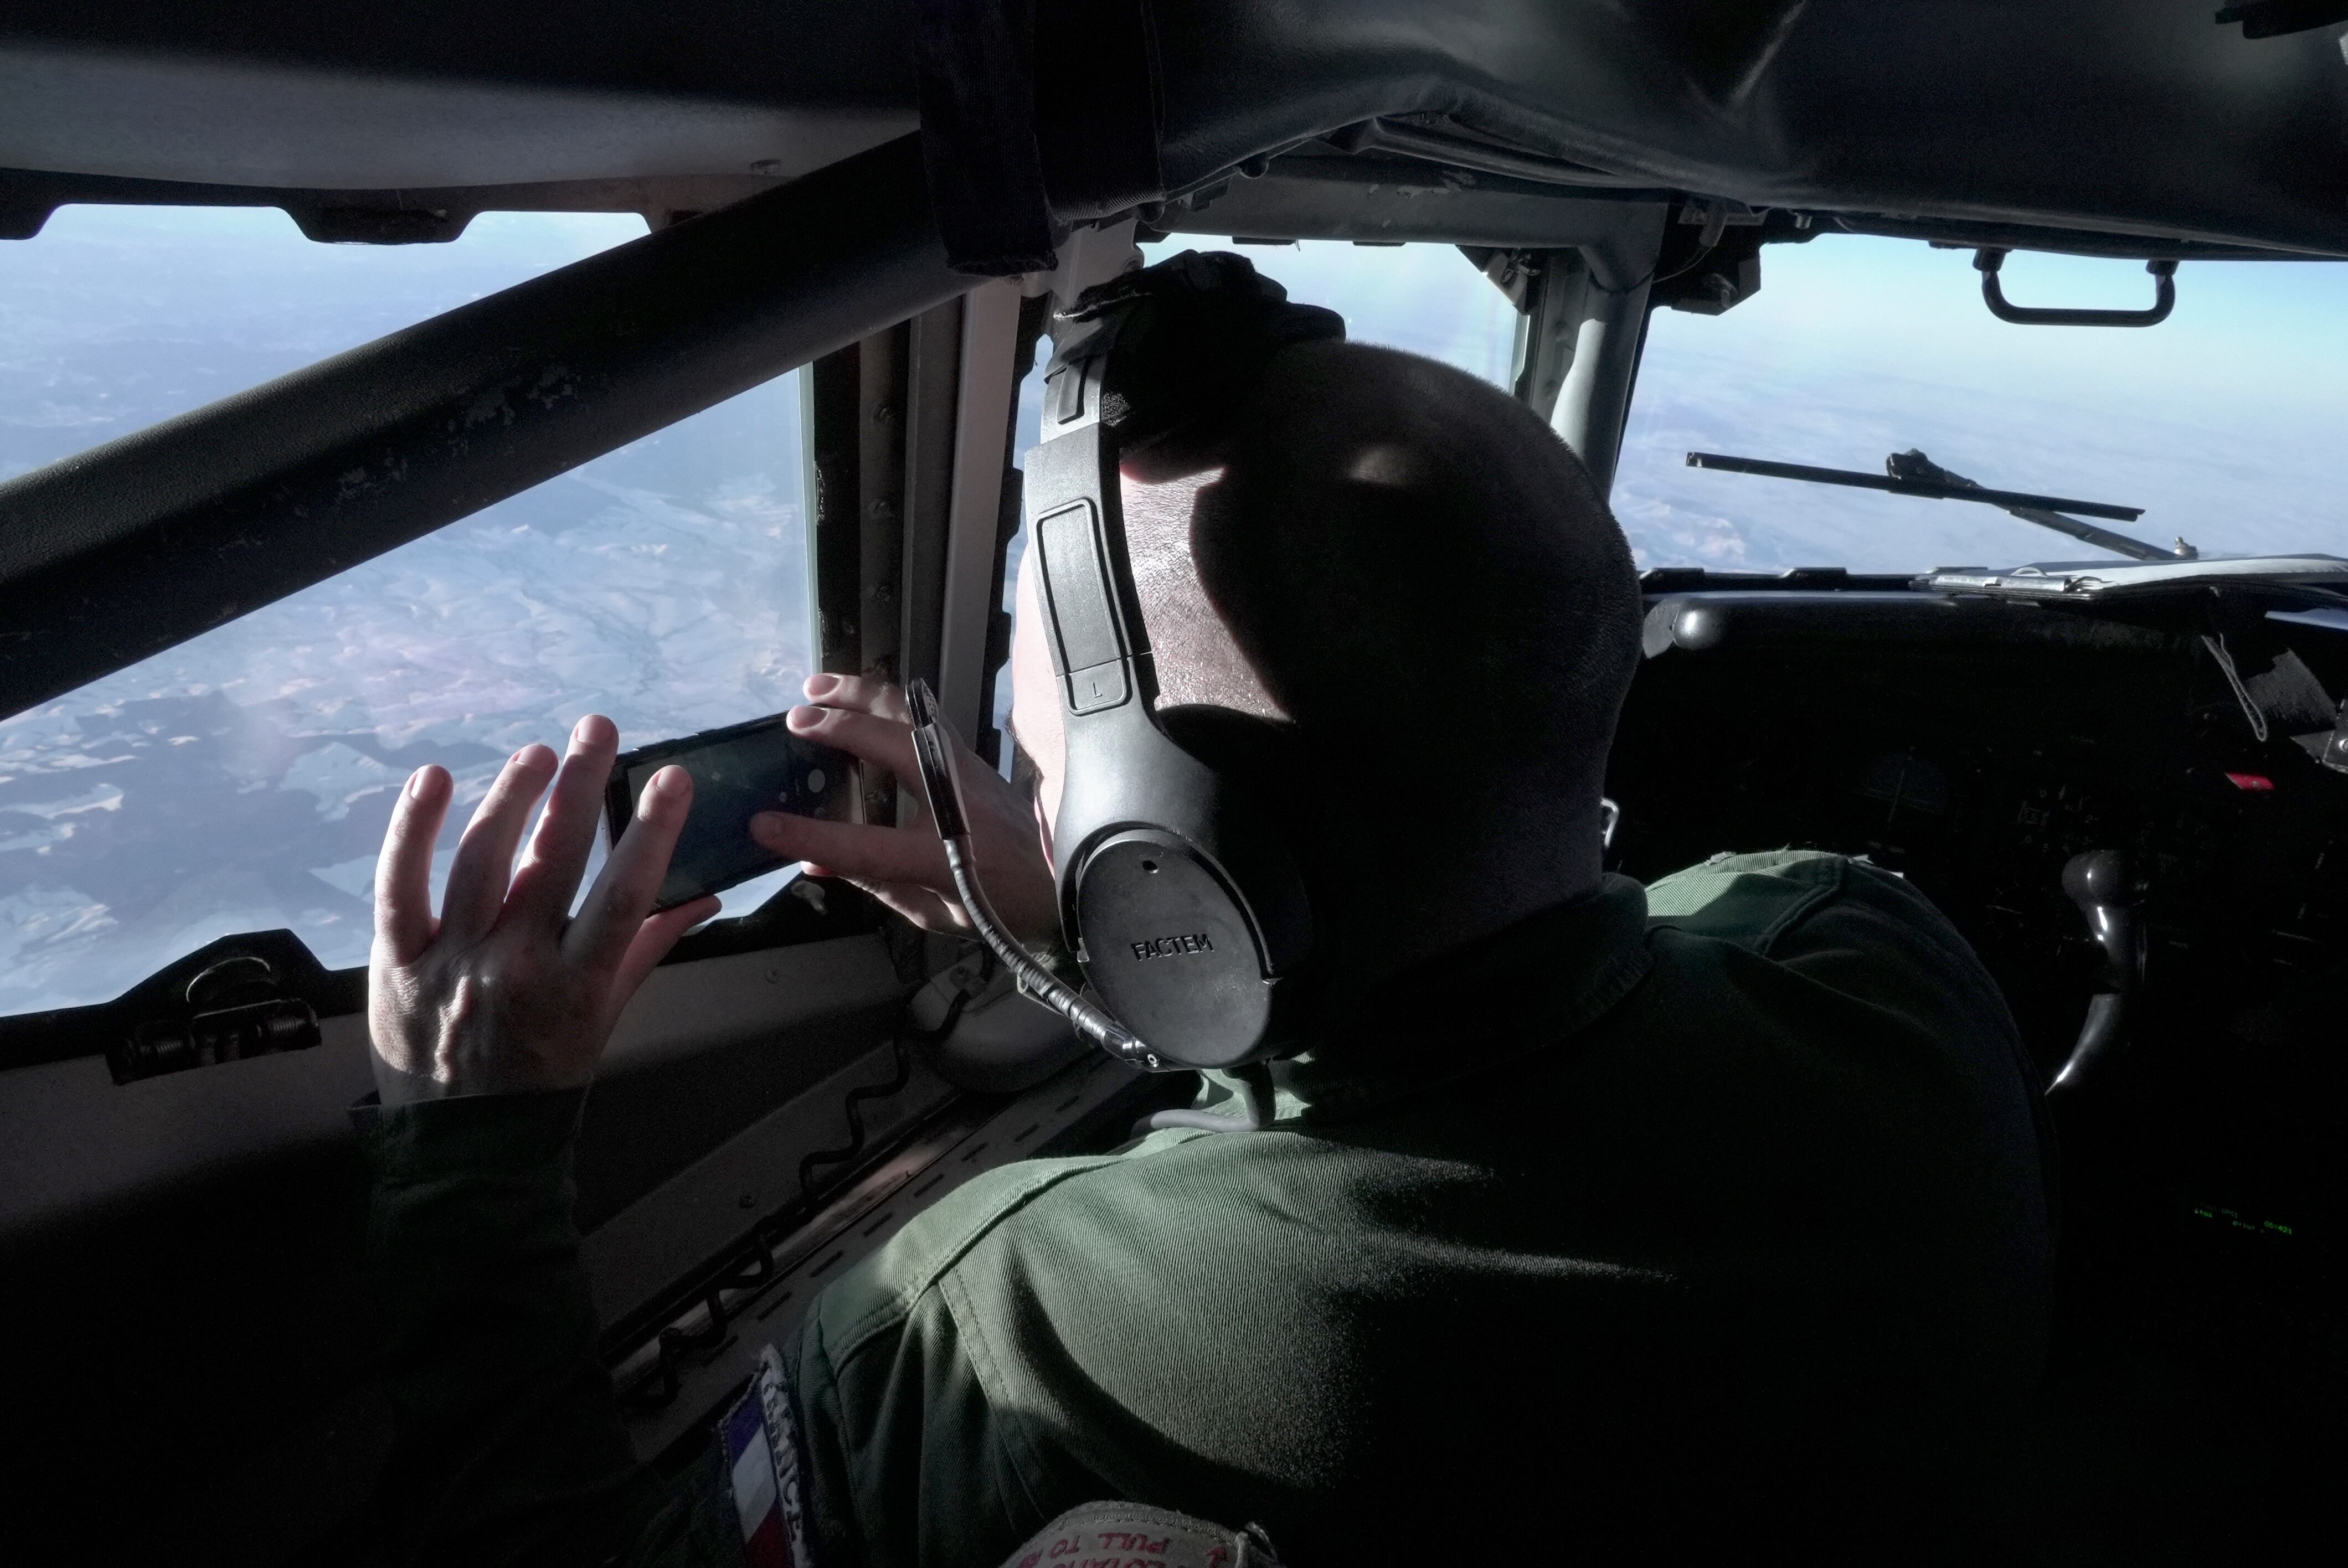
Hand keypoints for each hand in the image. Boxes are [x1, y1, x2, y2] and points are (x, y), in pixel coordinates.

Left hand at [368, 714, 720, 1102]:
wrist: (463, 1147)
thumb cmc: (545, 1078)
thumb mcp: (606, 1019)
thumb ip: (647, 950)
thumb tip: (701, 898)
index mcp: (576, 987)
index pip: (624, 897)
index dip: (651, 833)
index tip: (672, 778)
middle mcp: (515, 967)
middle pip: (553, 859)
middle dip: (582, 784)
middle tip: (598, 728)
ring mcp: (451, 961)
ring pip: (483, 859)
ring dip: (514, 795)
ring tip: (539, 755)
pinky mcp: (396, 960)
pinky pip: (399, 885)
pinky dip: (414, 829)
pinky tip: (436, 778)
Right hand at [749, 674, 1058, 941]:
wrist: (1063, 883)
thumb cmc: (999, 906)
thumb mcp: (931, 912)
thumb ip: (872, 883)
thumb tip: (811, 862)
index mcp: (942, 856)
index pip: (862, 845)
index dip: (808, 836)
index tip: (764, 825)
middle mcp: (958, 799)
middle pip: (891, 741)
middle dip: (837, 724)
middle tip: (794, 719)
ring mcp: (969, 769)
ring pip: (911, 712)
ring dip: (861, 694)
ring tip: (818, 686)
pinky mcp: (974, 757)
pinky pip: (925, 716)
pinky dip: (887, 702)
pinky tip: (863, 699)